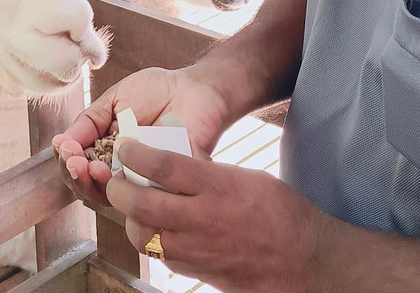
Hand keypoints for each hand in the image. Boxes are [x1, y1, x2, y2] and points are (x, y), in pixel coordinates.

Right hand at [52, 66, 232, 206]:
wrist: (194, 88)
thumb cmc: (156, 92)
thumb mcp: (113, 100)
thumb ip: (88, 122)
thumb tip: (60, 143)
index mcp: (106, 150)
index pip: (79, 167)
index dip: (67, 162)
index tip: (65, 149)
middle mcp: (122, 170)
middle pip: (90, 187)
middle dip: (76, 176)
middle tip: (74, 162)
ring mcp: (143, 179)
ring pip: (112, 198)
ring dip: (95, 185)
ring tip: (92, 167)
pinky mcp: (165, 185)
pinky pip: (144, 197)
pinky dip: (127, 188)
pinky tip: (117, 173)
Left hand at [107, 139, 322, 292]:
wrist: (304, 260)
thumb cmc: (280, 212)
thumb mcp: (244, 177)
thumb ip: (206, 173)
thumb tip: (168, 168)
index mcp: (217, 186)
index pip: (163, 165)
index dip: (135, 153)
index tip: (125, 147)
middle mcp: (204, 218)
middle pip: (142, 204)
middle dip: (119, 190)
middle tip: (115, 180)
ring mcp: (199, 250)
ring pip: (143, 236)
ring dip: (130, 220)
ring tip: (132, 207)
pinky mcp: (198, 272)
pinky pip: (161, 257)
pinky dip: (151, 242)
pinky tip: (156, 231)